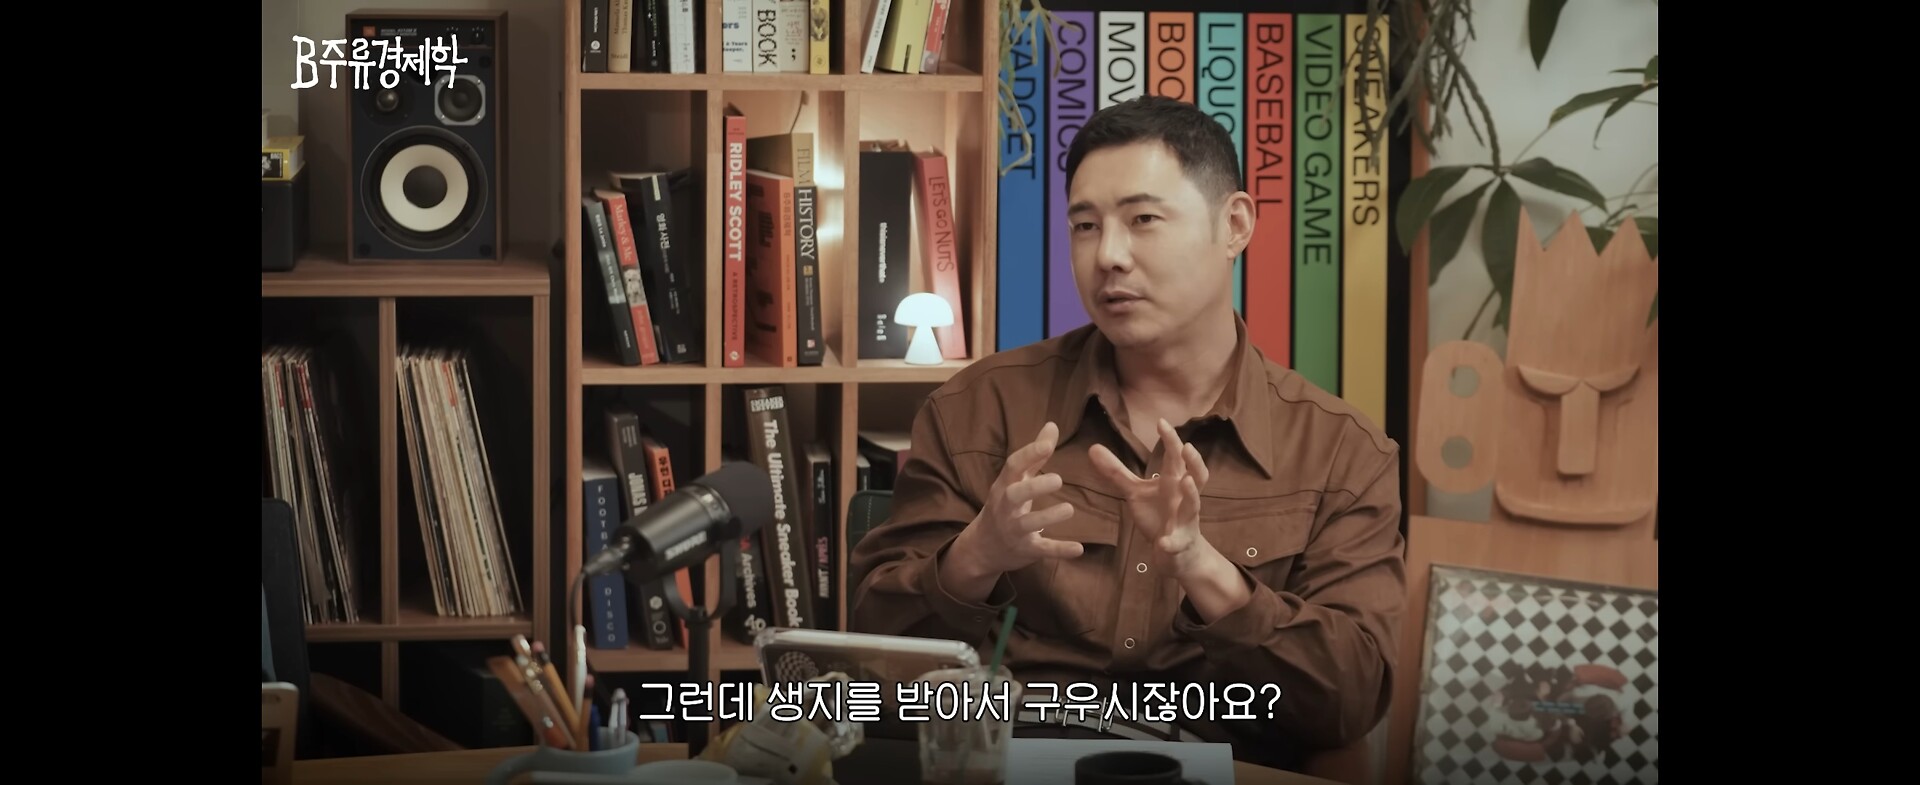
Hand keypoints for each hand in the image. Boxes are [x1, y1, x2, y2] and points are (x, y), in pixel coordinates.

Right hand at [949, 422, 1081, 576]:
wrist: (982, 548)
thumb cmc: (1005, 505)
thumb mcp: (1015, 480)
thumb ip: (1035, 455)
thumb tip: (1053, 424)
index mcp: (1004, 486)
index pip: (1012, 466)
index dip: (1029, 454)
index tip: (1048, 444)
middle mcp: (1005, 507)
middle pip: (1014, 495)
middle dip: (1033, 488)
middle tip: (1058, 479)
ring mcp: (1013, 530)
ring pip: (1027, 524)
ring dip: (1047, 517)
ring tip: (1069, 509)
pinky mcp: (1024, 550)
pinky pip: (1041, 550)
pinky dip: (1059, 550)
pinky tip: (1079, 548)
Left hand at [1089, 418, 1211, 572]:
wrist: (1175, 551)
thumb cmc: (1158, 514)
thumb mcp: (1135, 491)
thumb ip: (1116, 472)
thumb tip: (1092, 447)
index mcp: (1173, 482)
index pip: (1175, 457)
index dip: (1171, 440)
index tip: (1161, 421)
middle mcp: (1184, 497)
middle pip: (1196, 476)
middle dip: (1194, 462)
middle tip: (1186, 447)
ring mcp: (1184, 520)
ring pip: (1194, 505)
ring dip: (1192, 494)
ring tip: (1185, 482)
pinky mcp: (1179, 542)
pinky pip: (1176, 542)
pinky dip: (1171, 542)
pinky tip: (1162, 543)